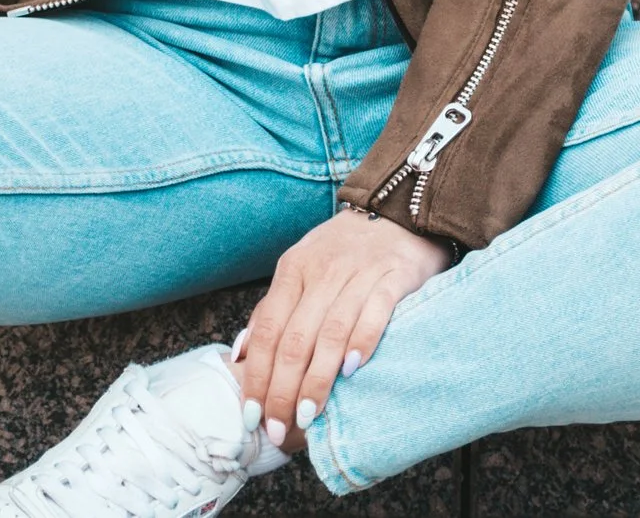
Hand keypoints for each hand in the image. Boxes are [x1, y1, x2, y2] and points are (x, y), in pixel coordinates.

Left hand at [235, 206, 449, 448]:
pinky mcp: (394, 275)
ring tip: (309, 414)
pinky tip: (352, 371)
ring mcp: (360, 272)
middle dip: (283, 389)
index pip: (268, 330)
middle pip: (296, 338)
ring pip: (331, 332)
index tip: (252, 414)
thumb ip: (273, 310)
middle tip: (279, 428)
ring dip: (317, 379)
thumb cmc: (344, 251)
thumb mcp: (301, 269)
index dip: (258, 375)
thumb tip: (240, 356)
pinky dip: (362, 342)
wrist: (399, 212)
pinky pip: (375, 312)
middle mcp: (323, 270)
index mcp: (293, 269)